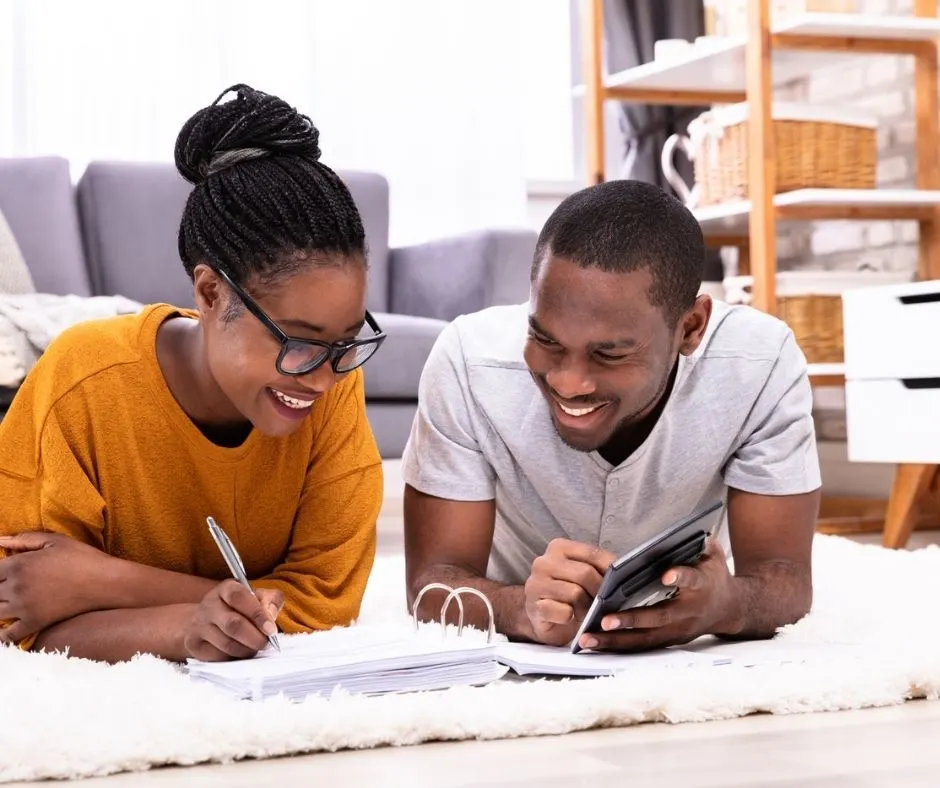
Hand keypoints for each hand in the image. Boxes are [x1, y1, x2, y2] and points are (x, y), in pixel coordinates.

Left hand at [0, 532, 115, 642]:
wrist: (105, 582)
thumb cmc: (82, 558)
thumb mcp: (55, 541)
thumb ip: (24, 540)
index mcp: (18, 564)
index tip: (5, 575)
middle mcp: (16, 586)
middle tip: (8, 589)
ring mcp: (24, 607)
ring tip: (7, 604)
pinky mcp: (35, 623)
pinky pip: (8, 636)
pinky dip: (2, 635)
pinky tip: (6, 628)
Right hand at [182, 581, 284, 660]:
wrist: (207, 620)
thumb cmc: (241, 608)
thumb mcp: (258, 597)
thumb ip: (270, 601)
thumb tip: (270, 615)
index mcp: (226, 588)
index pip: (239, 597)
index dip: (257, 614)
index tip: (271, 629)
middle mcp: (209, 604)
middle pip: (233, 624)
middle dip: (254, 638)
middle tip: (265, 643)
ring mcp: (198, 625)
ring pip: (227, 644)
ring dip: (246, 649)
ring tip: (254, 647)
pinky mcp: (193, 644)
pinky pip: (218, 657)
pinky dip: (234, 657)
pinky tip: (239, 651)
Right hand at [523, 538, 615, 646]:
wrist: (540, 616)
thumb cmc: (566, 593)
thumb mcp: (581, 575)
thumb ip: (596, 568)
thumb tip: (623, 573)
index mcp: (558, 548)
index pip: (592, 553)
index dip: (611, 568)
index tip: (621, 581)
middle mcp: (544, 562)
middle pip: (585, 574)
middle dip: (600, 591)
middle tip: (605, 603)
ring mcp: (536, 584)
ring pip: (575, 593)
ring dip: (587, 608)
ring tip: (588, 612)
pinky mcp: (534, 607)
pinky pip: (563, 612)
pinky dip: (572, 618)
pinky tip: (570, 618)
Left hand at [576, 537, 738, 652]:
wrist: (730, 608)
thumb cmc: (713, 575)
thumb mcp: (713, 554)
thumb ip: (699, 542)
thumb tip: (684, 531)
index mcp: (702, 586)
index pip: (692, 580)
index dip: (681, 578)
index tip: (666, 576)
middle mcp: (689, 612)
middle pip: (659, 618)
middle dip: (631, 620)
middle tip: (605, 620)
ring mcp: (678, 631)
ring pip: (645, 639)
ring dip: (616, 641)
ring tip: (588, 639)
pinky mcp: (669, 641)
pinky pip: (641, 646)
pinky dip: (618, 646)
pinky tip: (594, 644)